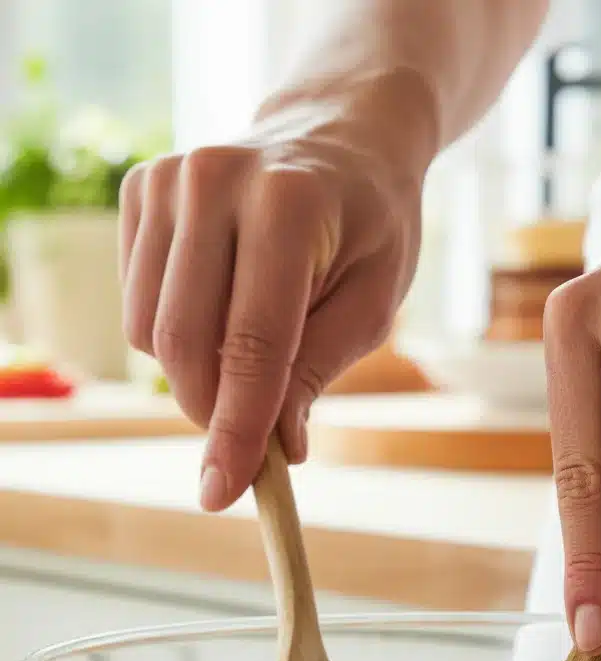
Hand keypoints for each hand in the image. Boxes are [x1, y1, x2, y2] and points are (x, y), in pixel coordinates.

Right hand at [119, 78, 431, 509]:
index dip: (237, 428)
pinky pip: (136, 306)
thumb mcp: (373, 303)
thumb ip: (318, 372)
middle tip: (252, 439)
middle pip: (183, 342)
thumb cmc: (370, 227)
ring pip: (148, 332)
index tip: (223, 493)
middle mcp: (213, 180)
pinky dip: (175, 336)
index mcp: (288, 204)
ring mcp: (167, 180)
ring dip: (196, 375)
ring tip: (253, 349)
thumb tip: (277, 451)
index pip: (252, 343)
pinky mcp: (140, 192)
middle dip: (214, 412)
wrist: (341, 136)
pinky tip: (222, 306)